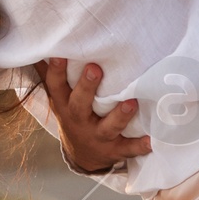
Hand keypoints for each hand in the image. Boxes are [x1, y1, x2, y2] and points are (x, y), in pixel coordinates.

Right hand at [39, 57, 150, 174]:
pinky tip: (151, 141)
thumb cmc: (75, 115)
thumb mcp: (61, 98)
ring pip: (108, 127)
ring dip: (120, 116)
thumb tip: (47, 42)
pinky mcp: (115, 150)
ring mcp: (98, 136)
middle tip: (95, 69)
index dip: (55, 71)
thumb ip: (56, 73)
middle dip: (87, 88)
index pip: (56, 86)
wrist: (83, 156)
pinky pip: (128, 149)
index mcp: (64, 105)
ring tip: (130, 102)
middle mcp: (79, 121)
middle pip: (80, 105)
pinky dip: (140, 146)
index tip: (59, 55)